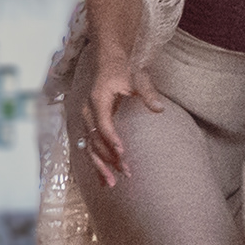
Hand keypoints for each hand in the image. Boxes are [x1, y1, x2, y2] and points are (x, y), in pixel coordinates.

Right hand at [82, 60, 164, 187]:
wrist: (108, 59)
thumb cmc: (124, 68)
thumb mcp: (138, 77)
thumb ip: (148, 93)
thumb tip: (160, 109)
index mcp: (97, 98)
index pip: (103, 123)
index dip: (112, 139)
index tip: (123, 153)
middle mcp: (87, 110)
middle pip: (95, 140)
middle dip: (108, 158)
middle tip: (125, 173)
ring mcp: (85, 118)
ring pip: (89, 146)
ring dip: (100, 166)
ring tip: (111, 184)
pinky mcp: (88, 124)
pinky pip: (88, 146)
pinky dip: (95, 162)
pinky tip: (102, 179)